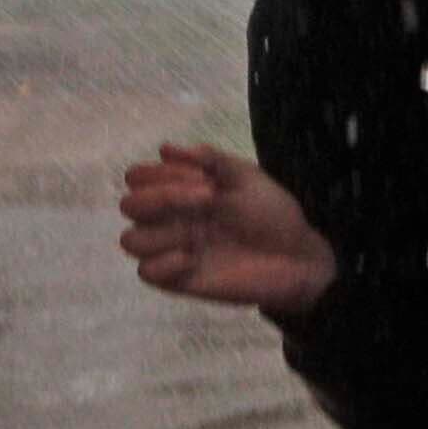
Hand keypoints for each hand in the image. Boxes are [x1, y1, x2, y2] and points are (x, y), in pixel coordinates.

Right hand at [117, 144, 336, 317]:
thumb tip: (165, 148)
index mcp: (179, 193)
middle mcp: (169, 220)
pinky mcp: (180, 280)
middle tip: (209, 197)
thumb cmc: (272, 214)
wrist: (299, 256)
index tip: (204, 177)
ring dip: (160, 231)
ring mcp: (172, 250)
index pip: (137, 178)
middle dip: (161, 197)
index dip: (159, 174)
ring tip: (197, 235)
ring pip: (130, 241)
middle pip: (129, 205)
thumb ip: (211, 160)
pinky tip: (193, 257)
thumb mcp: (246, 178)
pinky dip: (164, 263)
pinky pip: (146, 272)